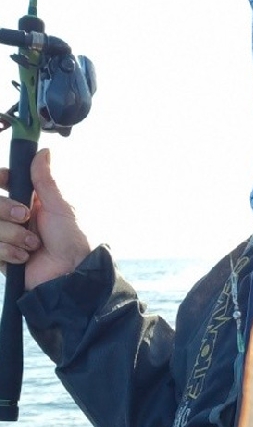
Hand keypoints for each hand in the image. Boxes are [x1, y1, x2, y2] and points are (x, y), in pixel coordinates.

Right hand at [0, 149, 91, 288]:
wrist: (70, 275)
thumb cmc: (72, 240)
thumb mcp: (59, 206)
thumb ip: (45, 180)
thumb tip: (44, 151)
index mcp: (29, 202)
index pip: (3, 182)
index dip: (1, 179)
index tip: (2, 179)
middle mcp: (15, 218)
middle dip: (5, 209)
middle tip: (25, 217)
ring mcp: (7, 238)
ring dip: (12, 235)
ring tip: (33, 246)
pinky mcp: (2, 258)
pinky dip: (8, 252)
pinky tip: (24, 258)